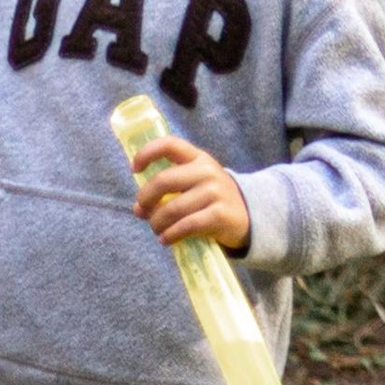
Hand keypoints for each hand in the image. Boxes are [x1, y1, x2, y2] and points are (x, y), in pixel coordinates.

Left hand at [130, 132, 251, 255]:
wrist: (250, 216)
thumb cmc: (213, 198)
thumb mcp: (196, 184)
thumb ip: (169, 189)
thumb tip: (138, 209)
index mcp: (198, 157)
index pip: (169, 145)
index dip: (147, 153)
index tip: (134, 170)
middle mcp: (207, 171)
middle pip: (163, 180)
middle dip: (145, 198)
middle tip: (141, 212)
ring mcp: (215, 192)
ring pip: (172, 208)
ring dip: (157, 222)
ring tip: (156, 229)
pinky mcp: (219, 215)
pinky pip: (186, 225)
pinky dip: (171, 235)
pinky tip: (165, 240)